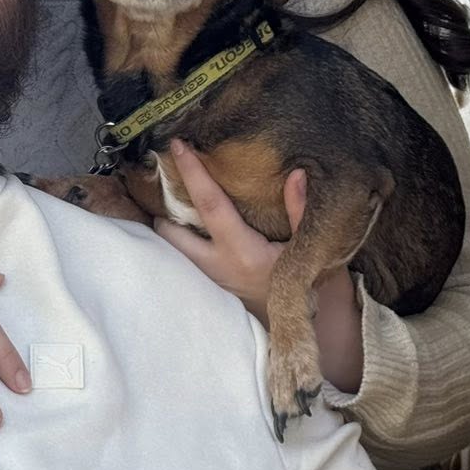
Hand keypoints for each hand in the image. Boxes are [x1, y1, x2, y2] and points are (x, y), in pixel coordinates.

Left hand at [153, 140, 364, 391]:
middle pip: (173, 232)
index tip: (178, 146)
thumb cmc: (304, 281)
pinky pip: (182, 260)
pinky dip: (179, 241)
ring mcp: (208, 279)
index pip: (210, 204)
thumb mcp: (308, 246)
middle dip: (162, 208)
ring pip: (172, 249)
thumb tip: (295, 173)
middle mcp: (217, 265)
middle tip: (161, 180)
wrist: (298, 323)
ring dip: (169, 227)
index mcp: (242, 251)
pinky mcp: (207, 287)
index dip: (193, 173)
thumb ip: (300, 210)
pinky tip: (185, 225)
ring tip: (168, 200)